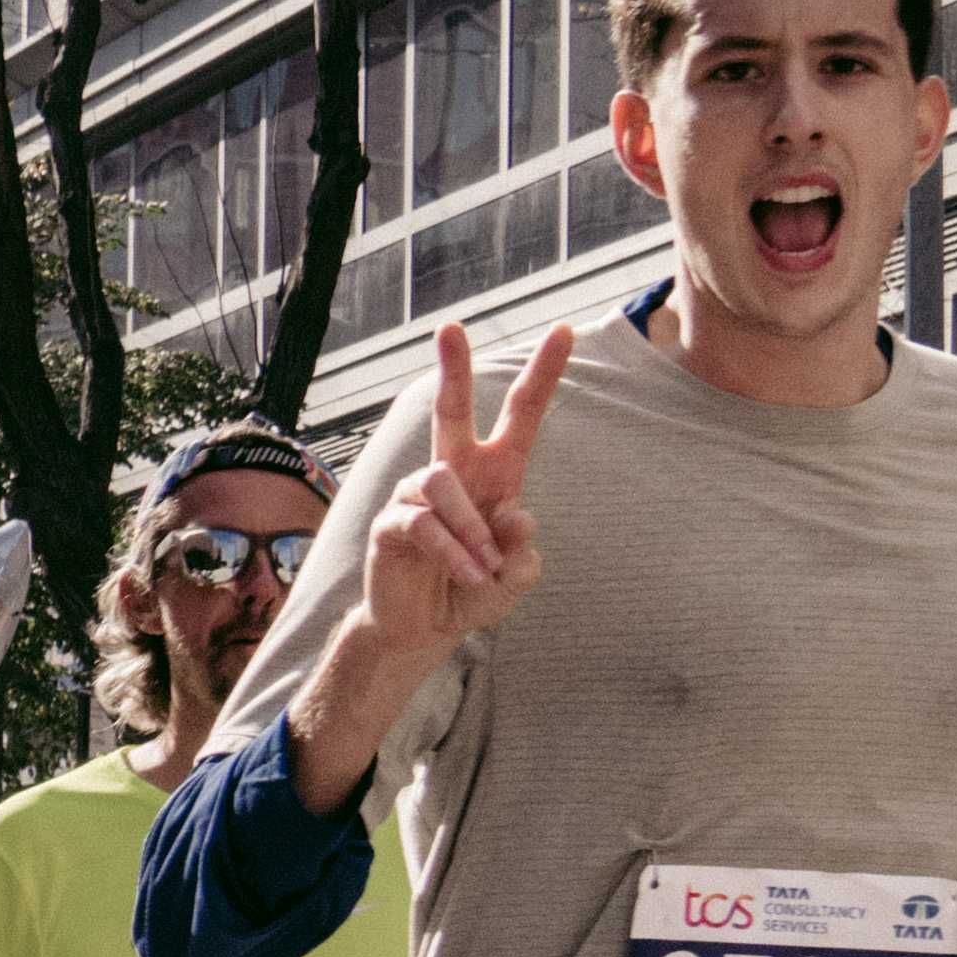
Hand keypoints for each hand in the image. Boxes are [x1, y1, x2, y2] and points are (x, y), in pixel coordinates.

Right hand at [359, 315, 573, 665]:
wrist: (424, 629)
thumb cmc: (473, 593)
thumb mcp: (517, 577)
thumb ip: (526, 551)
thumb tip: (515, 515)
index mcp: (496, 474)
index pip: (521, 415)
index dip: (543, 374)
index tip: (564, 330)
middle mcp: (455, 474)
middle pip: (451, 409)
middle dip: (452, 368)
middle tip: (450, 327)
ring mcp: (418, 496)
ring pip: (443, 481)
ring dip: (470, 531)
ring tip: (480, 569)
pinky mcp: (392, 523)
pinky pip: (424, 523)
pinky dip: (452, 553)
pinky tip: (465, 574)